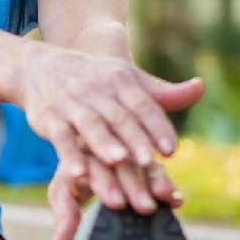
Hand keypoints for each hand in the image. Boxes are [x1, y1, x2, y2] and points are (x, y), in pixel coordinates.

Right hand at [16, 43, 201, 174]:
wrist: (39, 66)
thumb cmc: (93, 78)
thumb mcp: (126, 78)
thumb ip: (161, 93)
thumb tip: (200, 88)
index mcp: (119, 80)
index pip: (143, 104)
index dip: (157, 126)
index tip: (172, 149)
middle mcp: (96, 90)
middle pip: (119, 117)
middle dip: (134, 139)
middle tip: (149, 163)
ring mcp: (71, 103)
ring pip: (91, 125)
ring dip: (104, 144)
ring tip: (119, 162)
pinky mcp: (49, 118)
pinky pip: (60, 137)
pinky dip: (69, 154)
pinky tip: (78, 173)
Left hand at [45, 155, 182, 239]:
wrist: (87, 151)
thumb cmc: (73, 181)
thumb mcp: (64, 197)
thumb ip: (64, 222)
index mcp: (78, 157)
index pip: (91, 169)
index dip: (104, 185)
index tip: (116, 202)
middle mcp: (102, 150)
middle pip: (119, 166)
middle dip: (133, 186)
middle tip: (144, 207)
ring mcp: (125, 151)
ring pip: (141, 165)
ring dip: (154, 181)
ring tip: (164, 197)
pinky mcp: (143, 157)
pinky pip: (157, 168)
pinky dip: (166, 183)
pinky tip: (176, 199)